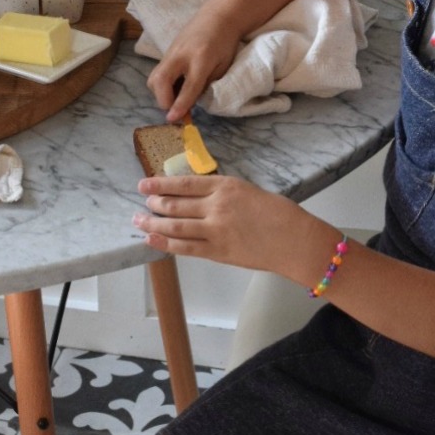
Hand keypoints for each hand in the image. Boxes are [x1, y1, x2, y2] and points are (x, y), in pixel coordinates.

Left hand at [133, 173, 308, 273]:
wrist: (295, 240)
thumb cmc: (279, 214)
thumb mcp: (248, 192)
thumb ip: (222, 194)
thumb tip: (196, 199)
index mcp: (225, 186)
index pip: (184, 183)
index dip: (160, 184)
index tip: (145, 184)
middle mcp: (216, 205)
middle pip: (175, 204)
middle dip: (154, 203)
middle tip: (143, 203)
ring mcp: (215, 230)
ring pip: (175, 226)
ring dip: (153, 223)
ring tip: (139, 220)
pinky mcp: (218, 251)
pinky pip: (185, 248)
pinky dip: (165, 243)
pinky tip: (150, 239)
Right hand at [146, 14, 240, 119]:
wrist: (218, 16)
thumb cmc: (225, 43)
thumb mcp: (223, 67)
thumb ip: (206, 84)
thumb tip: (190, 104)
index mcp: (201, 60)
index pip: (188, 88)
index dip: (180, 105)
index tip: (172, 119)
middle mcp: (181, 55)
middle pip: (161, 81)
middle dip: (163, 100)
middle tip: (174, 109)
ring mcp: (171, 52)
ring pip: (154, 78)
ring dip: (161, 93)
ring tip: (176, 96)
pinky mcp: (166, 52)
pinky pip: (158, 73)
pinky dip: (163, 85)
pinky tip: (175, 86)